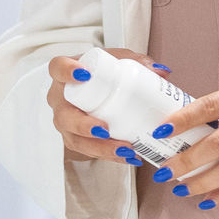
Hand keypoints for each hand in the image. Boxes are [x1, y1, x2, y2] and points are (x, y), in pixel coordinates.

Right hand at [46, 51, 171, 167]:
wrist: (94, 91)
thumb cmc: (103, 74)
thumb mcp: (118, 62)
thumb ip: (138, 62)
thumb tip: (161, 72)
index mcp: (66, 74)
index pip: (57, 68)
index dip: (66, 71)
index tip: (85, 75)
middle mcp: (60, 99)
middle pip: (64, 114)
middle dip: (82, 125)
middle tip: (104, 129)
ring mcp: (65, 122)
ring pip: (75, 139)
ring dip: (100, 148)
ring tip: (125, 149)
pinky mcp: (75, 139)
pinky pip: (87, 152)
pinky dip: (109, 155)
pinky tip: (128, 156)